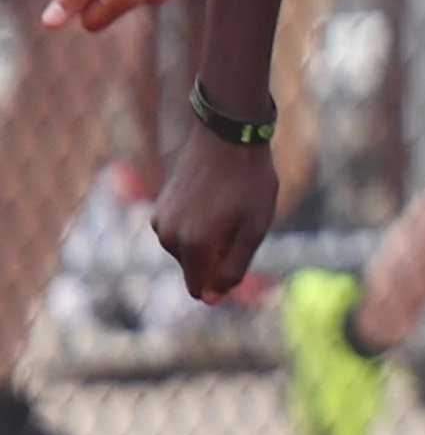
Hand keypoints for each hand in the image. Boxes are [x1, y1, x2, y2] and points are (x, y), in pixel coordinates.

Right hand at [152, 130, 278, 304]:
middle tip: (239, 221)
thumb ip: (233, 269)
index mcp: (193, 246)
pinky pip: (182, 233)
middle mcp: (168, 237)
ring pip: (188, 251)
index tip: (240, 248)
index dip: (223, 279)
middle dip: (218, 256)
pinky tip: (215, 200)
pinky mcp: (160, 207)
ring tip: (228, 207)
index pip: (200, 288)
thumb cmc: (249, 182)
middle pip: (196, 269)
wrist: (228, 135)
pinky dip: (199, 225)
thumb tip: (210, 299)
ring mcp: (160, 220)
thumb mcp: (254, 230)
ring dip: (209, 239)